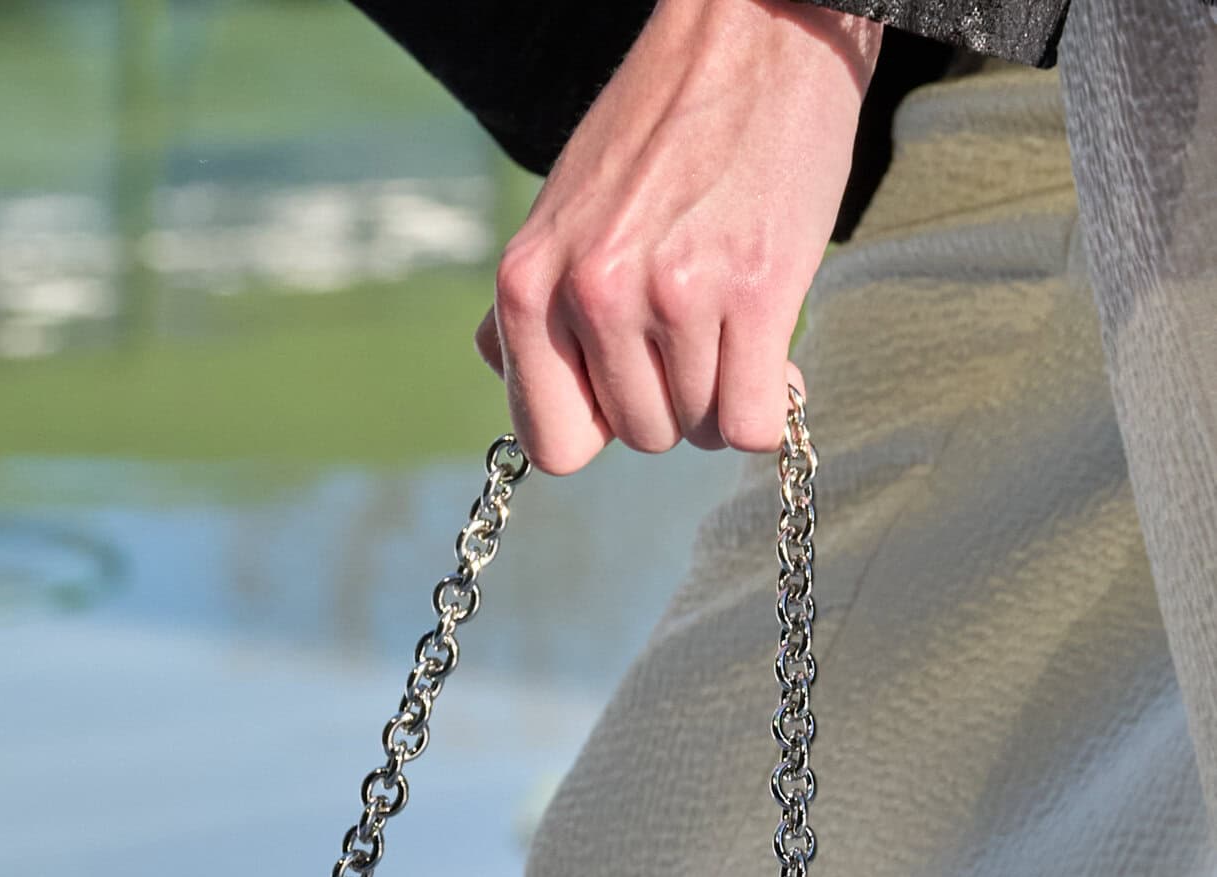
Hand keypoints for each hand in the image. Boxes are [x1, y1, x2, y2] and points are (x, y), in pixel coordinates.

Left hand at [474, 0, 879, 467]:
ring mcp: (673, 294)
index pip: (551, 442)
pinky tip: (770, 349)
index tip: (626, 386)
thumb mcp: (561, 211)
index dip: (598, 426)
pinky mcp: (754, 290)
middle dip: (672, 401)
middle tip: (693, 331)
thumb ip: (530, 303)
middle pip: (639, 437)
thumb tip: (499, 371)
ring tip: (729, 316)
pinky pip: (754, 421)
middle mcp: (593, 292)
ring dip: (724, 390)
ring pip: (702, 428)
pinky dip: (769, 403)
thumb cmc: (660, 131)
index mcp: (529, 282)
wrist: (753, 33)